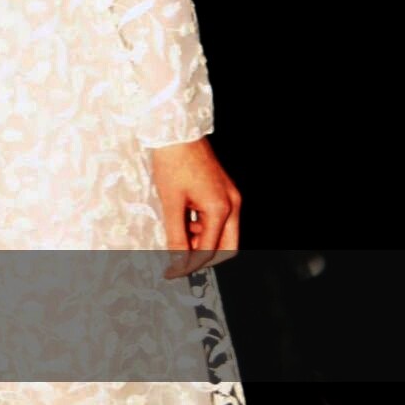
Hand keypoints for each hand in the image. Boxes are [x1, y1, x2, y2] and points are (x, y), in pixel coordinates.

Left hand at [150, 137, 239, 277]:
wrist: (177, 133)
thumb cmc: (173, 162)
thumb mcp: (172, 203)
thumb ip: (176, 236)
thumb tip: (177, 261)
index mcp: (221, 208)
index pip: (209, 250)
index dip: (190, 265)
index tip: (174, 272)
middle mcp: (232, 204)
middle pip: (226, 246)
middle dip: (204, 257)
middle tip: (180, 262)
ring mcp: (231, 196)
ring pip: (223, 233)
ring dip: (202, 241)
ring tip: (178, 236)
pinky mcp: (224, 191)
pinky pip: (218, 219)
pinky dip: (203, 227)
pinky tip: (184, 223)